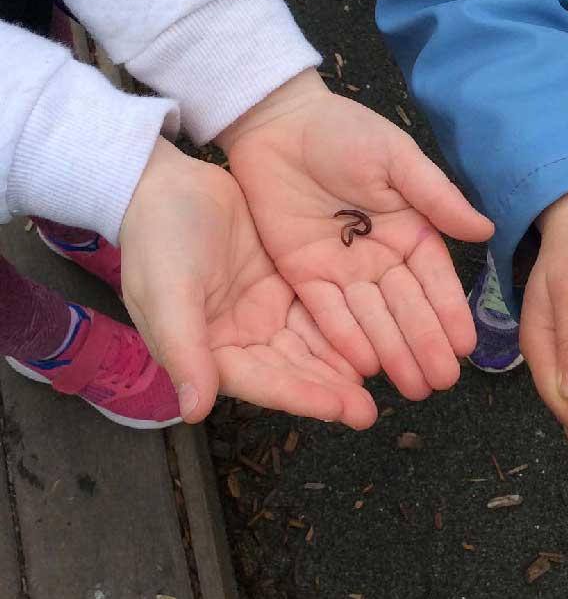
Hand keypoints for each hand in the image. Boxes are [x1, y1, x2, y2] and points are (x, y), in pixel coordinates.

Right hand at [119, 137, 376, 426]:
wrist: (165, 184)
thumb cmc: (156, 238)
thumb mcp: (167, 292)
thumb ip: (183, 350)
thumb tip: (193, 411)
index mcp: (208, 352)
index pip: (260, 382)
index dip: (299, 396)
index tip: (338, 409)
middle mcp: (239, 341)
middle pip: (291, 371)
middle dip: (329, 392)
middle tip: (368, 414)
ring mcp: (264, 314)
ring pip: (309, 346)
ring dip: (341, 367)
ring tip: (380, 385)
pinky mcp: (282, 288)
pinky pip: (318, 314)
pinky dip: (342, 329)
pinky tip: (374, 340)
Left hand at [215, 69, 493, 399]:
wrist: (278, 123)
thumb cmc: (344, 132)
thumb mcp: (398, 159)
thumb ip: (438, 198)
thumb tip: (486, 230)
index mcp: (411, 231)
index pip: (435, 281)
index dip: (450, 314)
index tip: (466, 347)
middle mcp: (381, 258)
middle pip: (406, 308)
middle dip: (424, 345)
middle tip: (440, 382)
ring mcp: (343, 270)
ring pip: (372, 319)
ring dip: (392, 353)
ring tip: (412, 387)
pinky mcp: (304, 275)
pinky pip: (327, 312)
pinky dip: (346, 339)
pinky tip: (365, 367)